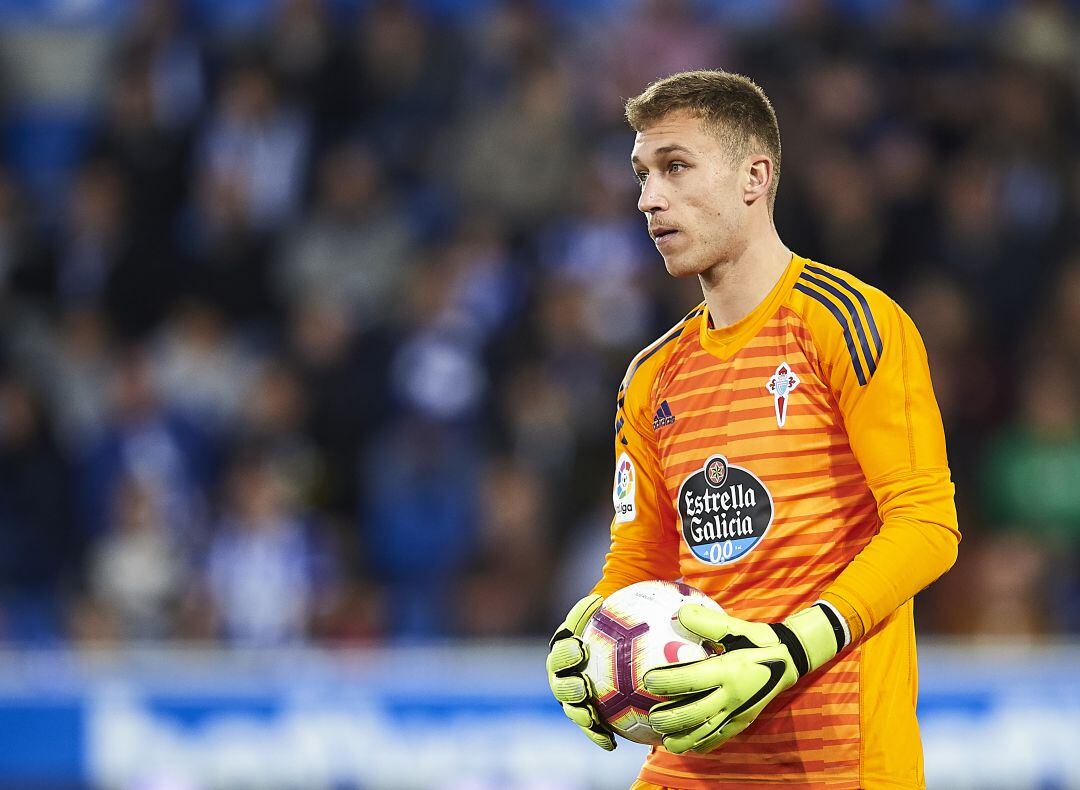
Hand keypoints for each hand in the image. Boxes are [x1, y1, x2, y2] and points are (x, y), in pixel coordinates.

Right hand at [546, 593, 616, 749]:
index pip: (561, 650)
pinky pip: (590, 729)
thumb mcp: (613, 617)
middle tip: (583, 684)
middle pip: (559, 682)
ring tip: (590, 716)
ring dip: (579, 713)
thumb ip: (609, 610)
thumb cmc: (615, 629)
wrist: (616, 655)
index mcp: (565, 650)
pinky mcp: (586, 717)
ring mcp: (573, 698)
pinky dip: (597, 736)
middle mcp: (563, 676)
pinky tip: (612, 743)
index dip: (566, 651)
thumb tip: (604, 596)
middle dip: (567, 685)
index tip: (580, 648)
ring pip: (571, 708)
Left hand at [642, 603, 844, 753]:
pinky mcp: (743, 721)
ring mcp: (738, 712)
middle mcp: (732, 696)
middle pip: (695, 713)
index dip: (666, 682)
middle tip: (651, 717)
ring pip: (706, 732)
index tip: (648, 681)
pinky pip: (720, 737)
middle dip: (670, 718)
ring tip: (664, 739)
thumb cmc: (756, 640)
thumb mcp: (734, 626)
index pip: (690, 680)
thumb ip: (707, 621)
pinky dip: (702, 744)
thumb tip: (678, 614)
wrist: (789, 660)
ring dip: (683, 738)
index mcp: (728, 670)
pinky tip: (688, 746)